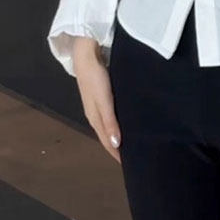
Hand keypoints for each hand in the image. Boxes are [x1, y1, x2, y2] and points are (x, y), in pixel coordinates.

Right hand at [72, 37, 121, 164]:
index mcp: (95, 118)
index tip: (129, 164)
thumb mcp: (103, 100)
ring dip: (117, 135)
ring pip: (108, 125)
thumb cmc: (95, 78)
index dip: (116, 153)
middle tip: (133, 156)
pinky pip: (109, 114)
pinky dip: (116, 122)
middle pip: (107, 135)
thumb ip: (109, 121)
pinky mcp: (101, 95)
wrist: (86, 54)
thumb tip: (115, 144)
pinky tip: (125, 121)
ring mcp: (97, 104)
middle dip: (117, 147)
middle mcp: (95, 114)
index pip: (107, 141)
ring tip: (132, 141)